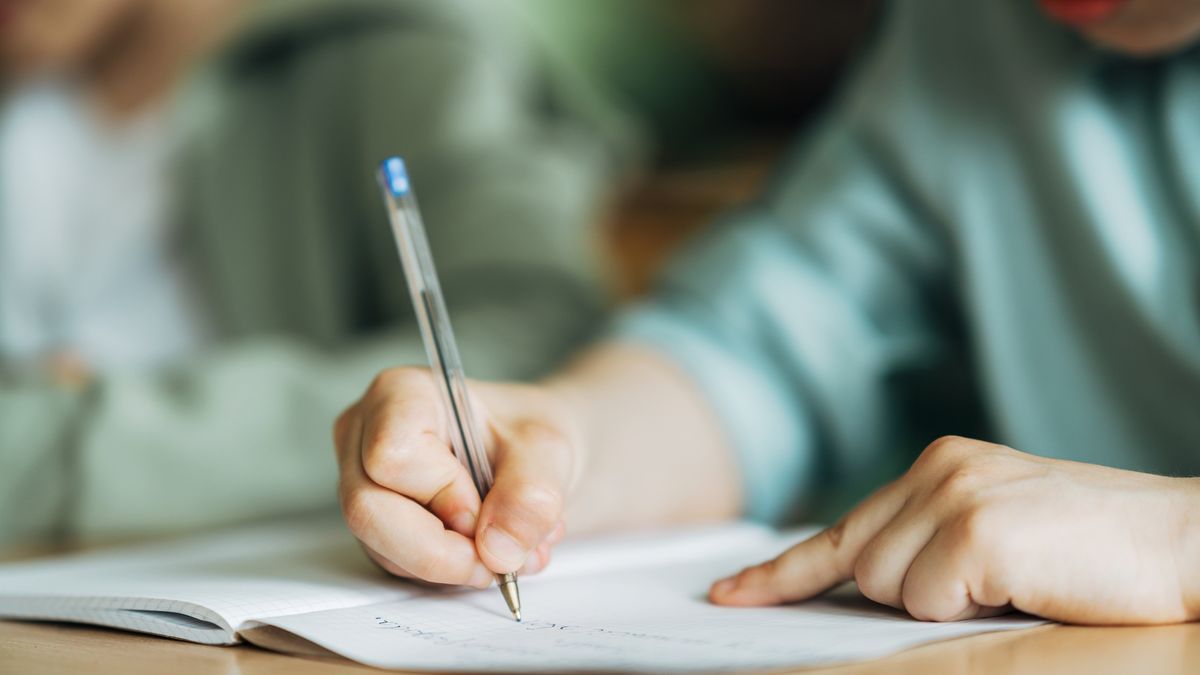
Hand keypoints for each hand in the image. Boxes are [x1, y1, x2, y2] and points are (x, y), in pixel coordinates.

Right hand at [334, 368, 579, 587]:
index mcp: (400, 394)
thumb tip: (499, 550)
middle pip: (368, 509)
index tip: (486, 507)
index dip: (442, 495)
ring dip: (449, 565)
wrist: (526, 454)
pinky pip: (395, 564)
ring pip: (380, 546)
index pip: (392, 455)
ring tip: (507, 548)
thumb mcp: (547, 450)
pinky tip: (484, 551)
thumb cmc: (524, 433)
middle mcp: (365, 436)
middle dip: (439, 549)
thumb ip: (530, 495)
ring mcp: (362, 483)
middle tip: (496, 557)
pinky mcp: (375, 524)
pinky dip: (445, 572)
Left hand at [709, 436, 1199, 624]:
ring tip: (1017, 581)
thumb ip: (927, 542)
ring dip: (943, 604)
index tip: (731, 594)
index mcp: (940, 464)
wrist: (1189, 545)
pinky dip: (968, 609)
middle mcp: (938, 468)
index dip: (782, 570)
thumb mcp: (996, 534)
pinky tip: (1024, 583)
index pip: (842, 528)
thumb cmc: (1094, 551)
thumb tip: (861, 580)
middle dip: (900, 594)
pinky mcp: (975, 531)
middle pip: (858, 564)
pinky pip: (928, 600)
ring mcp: (954, 495)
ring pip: (886, 587)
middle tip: (985, 585)